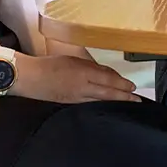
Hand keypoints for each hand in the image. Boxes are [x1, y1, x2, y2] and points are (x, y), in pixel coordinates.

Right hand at [14, 53, 142, 104]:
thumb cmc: (50, 64)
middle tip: (137, 100)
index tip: (133, 87)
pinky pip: (90, 105)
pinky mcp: (70, 105)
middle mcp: (82, 86)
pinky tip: (107, 106)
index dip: (122, 84)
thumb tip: (107, 74)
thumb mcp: (73, 59)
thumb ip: (91, 67)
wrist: (29, 78)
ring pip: (101, 101)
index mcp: (83, 71)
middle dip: (124, 97)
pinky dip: (102, 105)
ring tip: (127, 104)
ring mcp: (76, 98)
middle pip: (108, 93)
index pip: (108, 79)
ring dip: (115, 102)